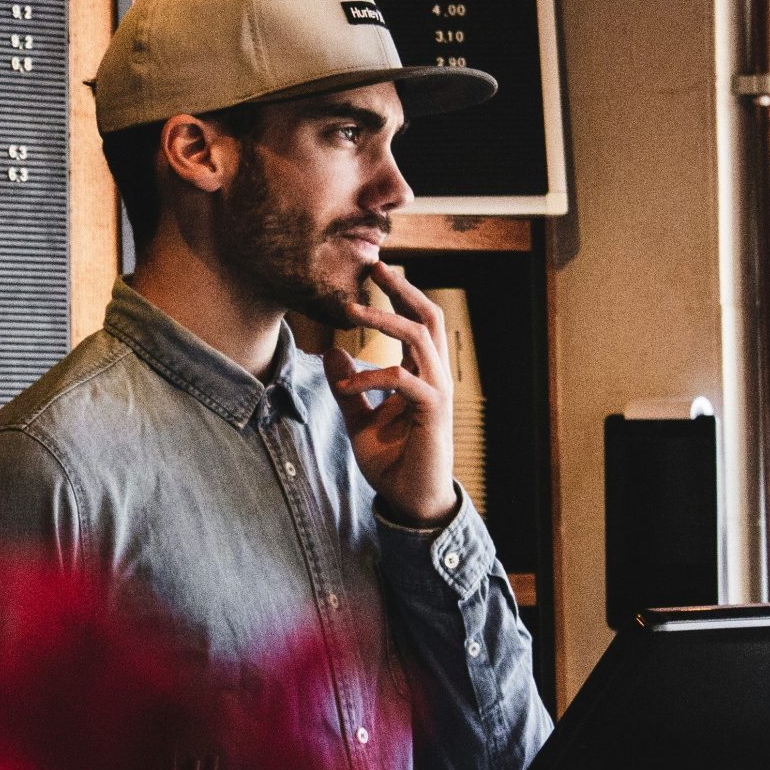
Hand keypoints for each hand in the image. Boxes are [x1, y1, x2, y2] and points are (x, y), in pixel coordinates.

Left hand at [325, 262, 459, 529]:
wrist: (412, 502)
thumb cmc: (394, 463)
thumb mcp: (360, 420)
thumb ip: (349, 388)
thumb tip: (332, 354)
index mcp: (422, 375)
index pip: (416, 323)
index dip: (399, 295)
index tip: (375, 272)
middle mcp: (435, 377)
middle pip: (429, 317)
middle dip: (403, 289)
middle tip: (375, 266)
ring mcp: (438, 393)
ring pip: (420, 338)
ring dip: (386, 320)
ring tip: (352, 308)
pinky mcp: (433, 413)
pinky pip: (404, 381)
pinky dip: (373, 377)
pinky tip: (348, 384)